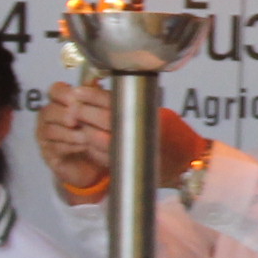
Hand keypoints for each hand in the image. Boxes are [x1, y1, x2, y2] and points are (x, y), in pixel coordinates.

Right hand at [38, 80, 113, 197]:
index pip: (55, 90)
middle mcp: (49, 116)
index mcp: (61, 101)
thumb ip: (96, 101)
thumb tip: (97, 87)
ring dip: (69, 133)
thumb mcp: (99, 115)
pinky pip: (55, 147)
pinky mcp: (48, 153)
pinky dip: (70, 146)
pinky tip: (83, 146)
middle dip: (64, 115)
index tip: (74, 100)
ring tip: (85, 136)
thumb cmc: (95, 135)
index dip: (63, 94)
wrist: (92, 163)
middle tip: (77, 120)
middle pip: (49, 110)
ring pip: (50, 130)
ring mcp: (46, 135)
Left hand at [38, 82, 215, 196]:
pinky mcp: (122, 166)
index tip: (79, 90)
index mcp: (145, 116)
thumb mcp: (157, 112)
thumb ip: (132, 104)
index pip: (113, 101)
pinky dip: (90, 145)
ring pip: (97, 139)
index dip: (93, 95)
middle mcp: (137, 133)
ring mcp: (129, 152)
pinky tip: (88, 137)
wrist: (184, 163)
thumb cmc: (173, 134)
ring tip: (77, 121)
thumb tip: (101, 92)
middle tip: (72, 105)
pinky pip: (99, 155)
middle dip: (84, 111)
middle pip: (102, 119)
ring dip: (84, 129)